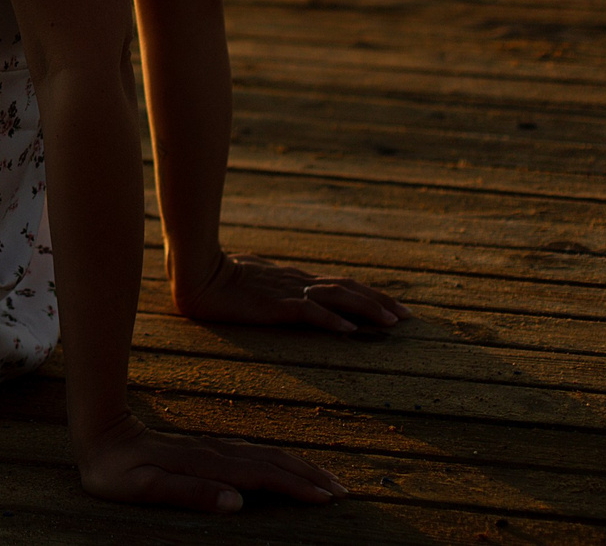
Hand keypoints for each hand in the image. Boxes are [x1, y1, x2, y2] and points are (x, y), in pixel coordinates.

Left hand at [77, 412, 347, 511]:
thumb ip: (190, 493)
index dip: (296, 487)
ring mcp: (213, 447)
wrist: (99, 433)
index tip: (327, 498)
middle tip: (344, 491)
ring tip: (328, 479)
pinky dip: (278, 460)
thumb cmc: (117, 471)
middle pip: (273, 462)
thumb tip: (237, 502)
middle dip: (310, 476)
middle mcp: (215, 453)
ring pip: (266, 455)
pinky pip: (253, 453)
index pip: (261, 477)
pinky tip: (287, 466)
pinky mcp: (208, 448)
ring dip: (299, 466)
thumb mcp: (144, 488)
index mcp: (206, 465)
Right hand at [174, 254, 407, 331]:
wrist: (197, 273)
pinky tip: (349, 330)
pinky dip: (332, 320)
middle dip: (381, 302)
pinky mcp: (275, 305)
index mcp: (296, 278)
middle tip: (408, 316)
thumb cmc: (223, 276)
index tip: (396, 308)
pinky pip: (309, 311)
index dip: (371, 295)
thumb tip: (290, 292)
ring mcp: (288, 291)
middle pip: (348, 288)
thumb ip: (277, 284)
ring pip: (337, 297)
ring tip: (392, 323)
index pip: (342, 284)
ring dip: (367, 309)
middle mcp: (299, 282)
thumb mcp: (258, 280)